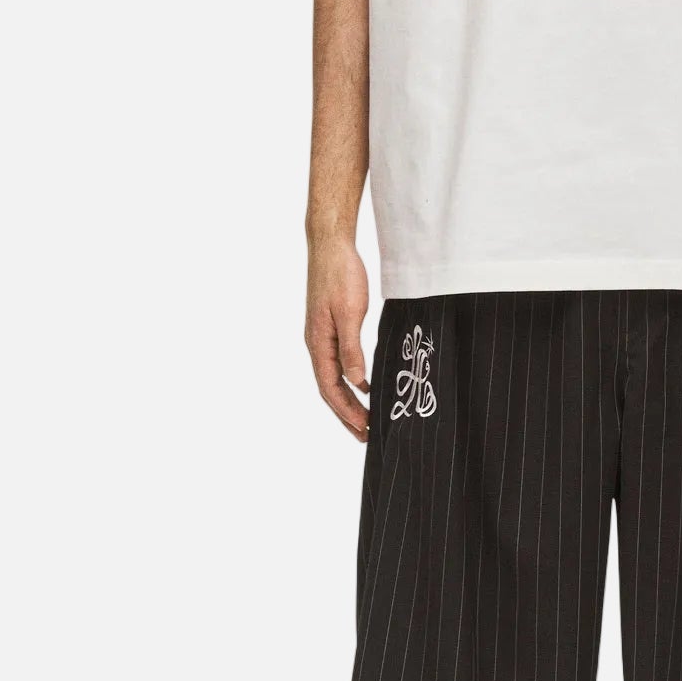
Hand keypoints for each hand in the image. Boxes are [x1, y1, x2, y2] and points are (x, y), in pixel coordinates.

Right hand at [304, 237, 371, 441]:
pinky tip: (364, 383)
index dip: (346, 412)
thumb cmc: (340, 275)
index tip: (363, 429)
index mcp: (318, 343)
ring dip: (348, 399)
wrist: (331, 245)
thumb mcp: (350, 312)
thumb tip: (355, 381)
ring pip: (332, 377)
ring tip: (364, 418)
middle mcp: (316, 343)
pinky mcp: (329, 326)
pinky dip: (350, 379)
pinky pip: (337, 362)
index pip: (330, 388)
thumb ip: (351, 348)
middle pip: (329, 389)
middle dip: (346, 414)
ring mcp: (321, 336)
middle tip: (365, 435)